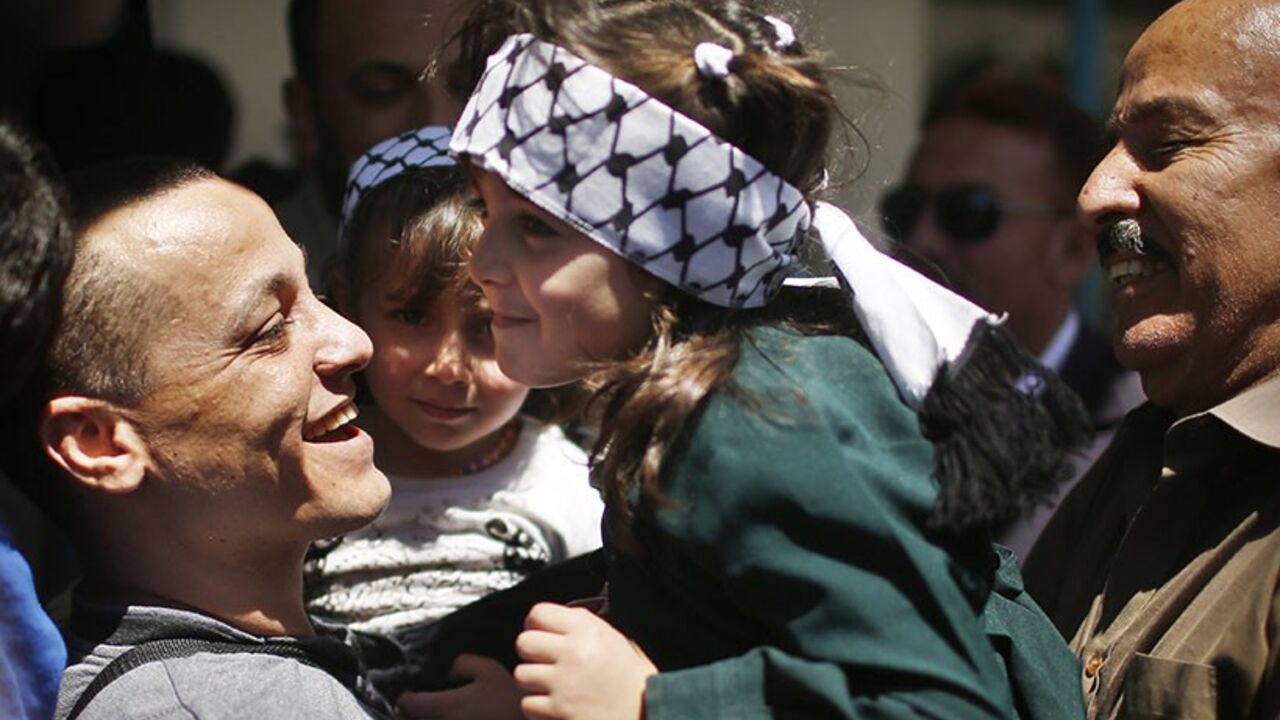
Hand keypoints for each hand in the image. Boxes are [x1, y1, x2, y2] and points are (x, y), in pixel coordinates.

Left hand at [397, 654, 524, 719]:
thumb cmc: (511, 701)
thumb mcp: (489, 670)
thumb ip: (463, 664)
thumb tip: (449, 674)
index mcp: (444, 707)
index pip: (406, 705)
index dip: (409, 698)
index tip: (414, 696)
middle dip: (414, 715)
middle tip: (423, 708)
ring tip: (444, 715)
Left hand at [514, 603, 656, 719]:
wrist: (647, 713)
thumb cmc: (632, 679)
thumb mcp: (614, 638)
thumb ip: (583, 626)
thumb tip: (551, 621)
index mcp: (587, 630)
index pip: (538, 613)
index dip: (535, 624)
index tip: (539, 633)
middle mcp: (573, 652)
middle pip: (524, 642)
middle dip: (530, 653)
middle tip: (544, 661)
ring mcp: (564, 682)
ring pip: (521, 674)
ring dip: (532, 682)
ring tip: (552, 685)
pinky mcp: (559, 709)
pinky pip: (527, 703)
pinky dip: (538, 707)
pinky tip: (556, 704)